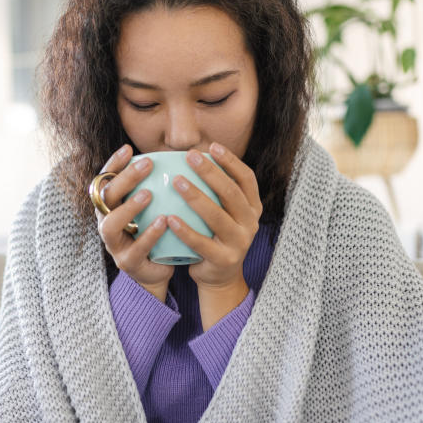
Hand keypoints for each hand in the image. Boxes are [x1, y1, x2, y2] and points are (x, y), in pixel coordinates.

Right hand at [94, 144, 173, 300]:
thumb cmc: (156, 230)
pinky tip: (163, 221)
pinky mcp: (127, 263)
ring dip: (129, 207)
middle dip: (125, 179)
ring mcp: (114, 244)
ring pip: (111, 224)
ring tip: (149, 194)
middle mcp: (106, 222)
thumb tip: (176, 153)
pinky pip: (136, 248)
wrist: (157, 270)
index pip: (105, 180)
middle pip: (106, 197)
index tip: (129, 148)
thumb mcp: (153, 206)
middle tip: (146, 165)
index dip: (114, 164)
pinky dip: (149, 234)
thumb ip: (156, 185)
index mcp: (110, 206)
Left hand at [166, 142, 261, 292]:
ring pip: (217, 215)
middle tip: (189, 156)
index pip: (246, 178)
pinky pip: (201, 243)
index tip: (212, 146)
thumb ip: (216, 190)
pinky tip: (170, 218)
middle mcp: (250, 223)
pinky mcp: (223, 259)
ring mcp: (239, 242)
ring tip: (176, 181)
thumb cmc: (215, 235)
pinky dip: (186, 230)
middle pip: (231, 192)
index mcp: (253, 207)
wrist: (219, 276)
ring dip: (196, 196)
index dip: (231, 161)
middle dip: (210, 172)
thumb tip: (191, 155)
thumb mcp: (224, 212)